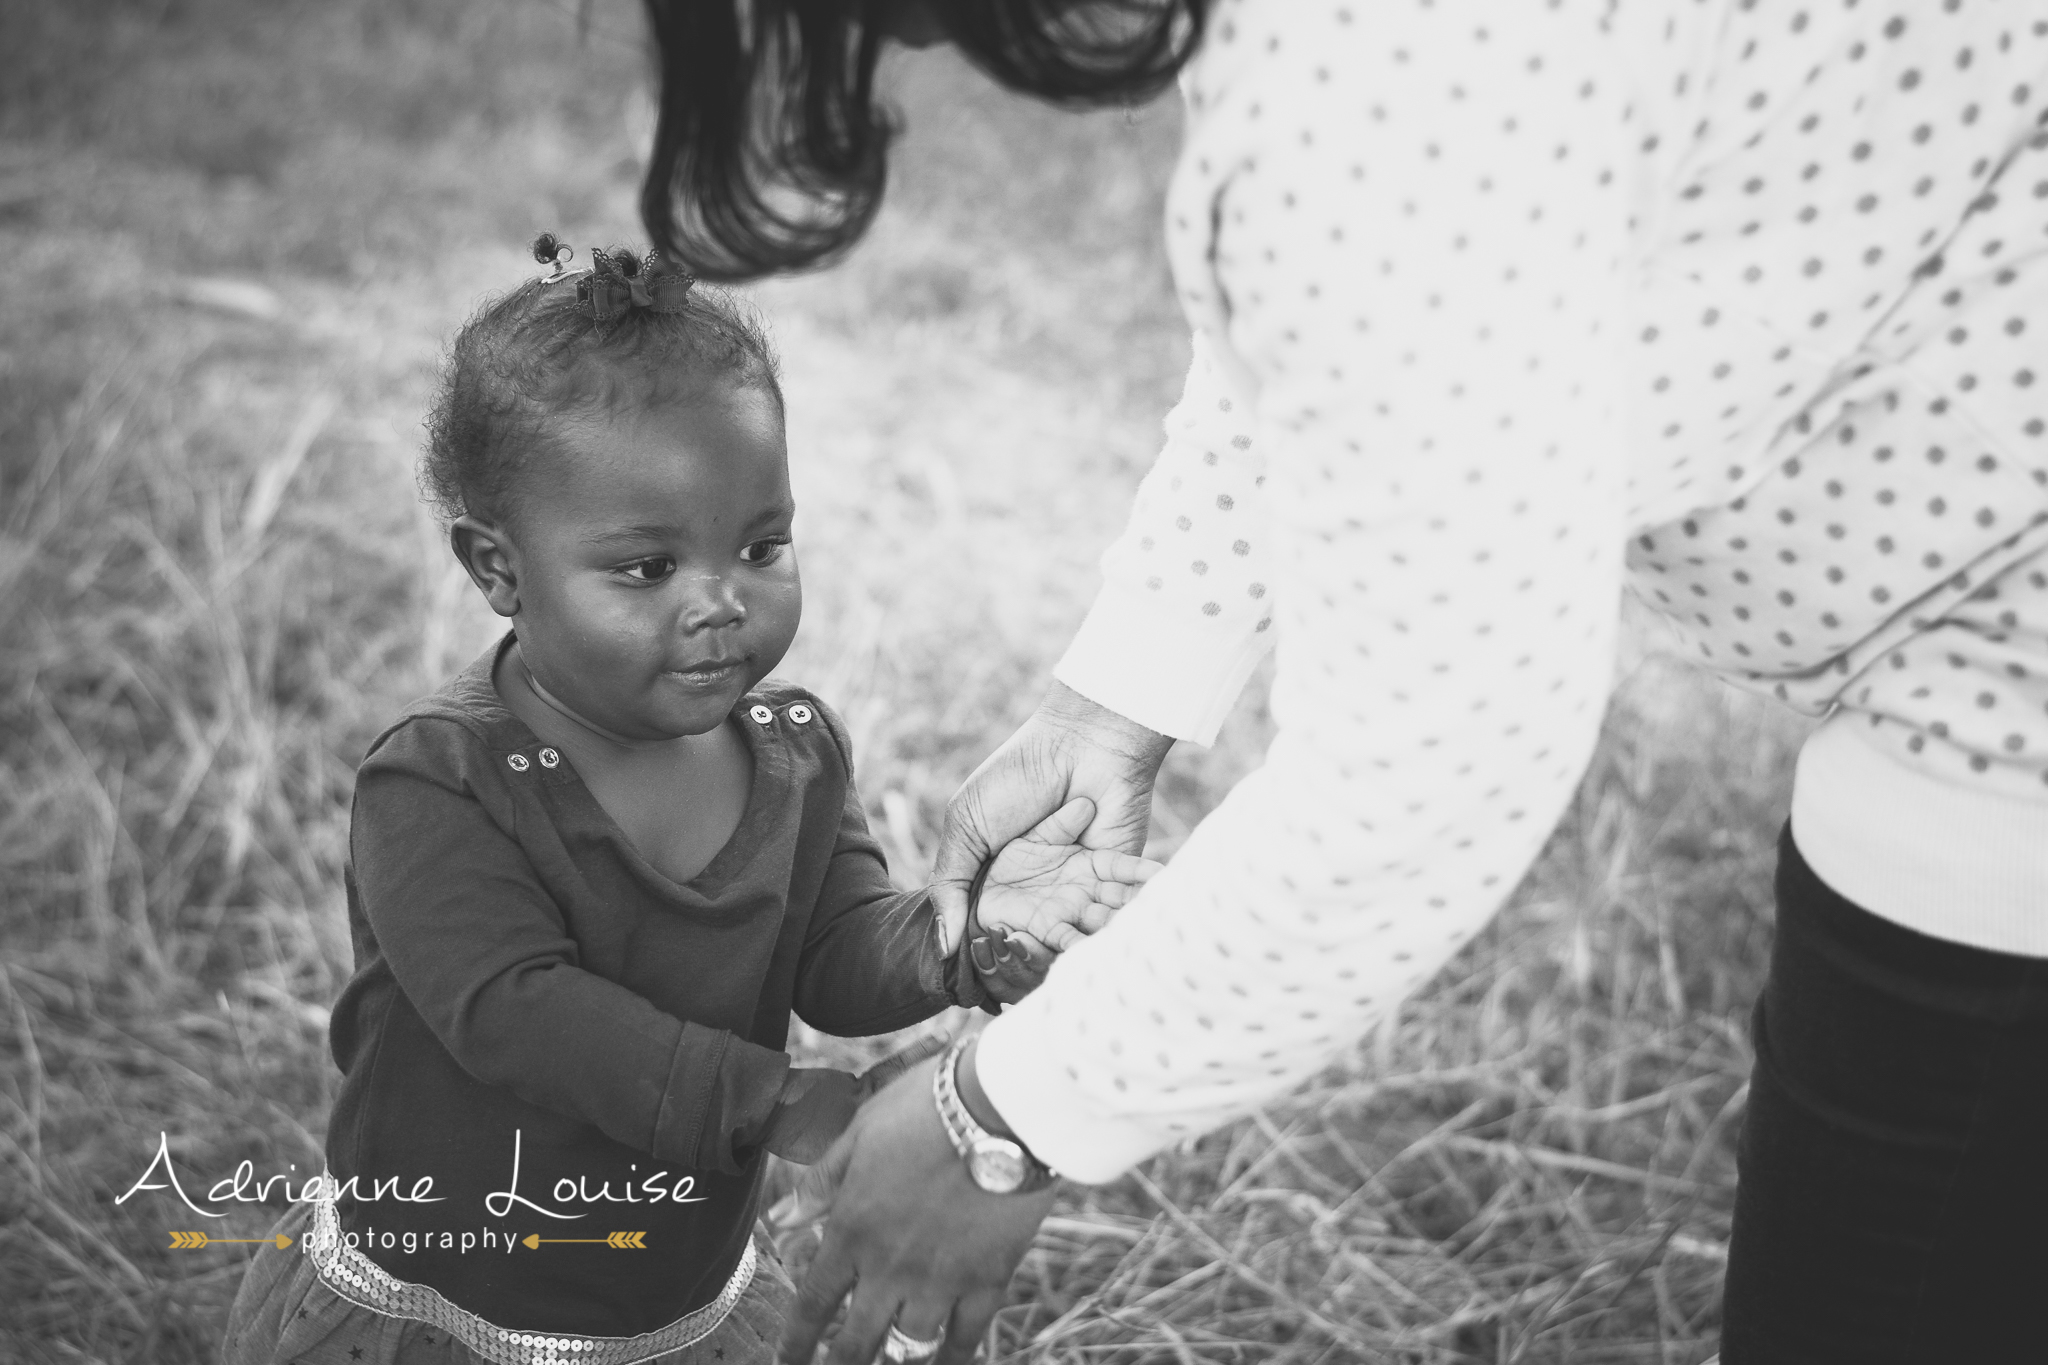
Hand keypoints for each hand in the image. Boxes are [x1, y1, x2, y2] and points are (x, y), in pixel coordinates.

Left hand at [766, 1053, 1054, 1364]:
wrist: (1003, 1109)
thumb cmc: (926, 1107)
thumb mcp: (861, 1132)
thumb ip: (822, 1182)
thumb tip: (780, 1218)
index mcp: (851, 1230)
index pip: (813, 1304)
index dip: (796, 1343)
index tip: (786, 1362)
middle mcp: (889, 1267)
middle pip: (855, 1341)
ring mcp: (940, 1280)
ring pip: (907, 1346)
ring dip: (894, 1358)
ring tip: (890, 1360)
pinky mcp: (988, 1280)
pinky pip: (966, 1338)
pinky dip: (952, 1357)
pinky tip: (943, 1362)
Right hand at [934, 682, 1174, 954]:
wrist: (1083, 740)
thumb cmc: (1016, 777)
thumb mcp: (967, 826)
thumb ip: (949, 885)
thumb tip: (941, 948)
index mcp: (999, 883)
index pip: (991, 934)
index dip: (989, 957)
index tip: (986, 974)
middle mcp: (1040, 892)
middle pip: (1037, 946)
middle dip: (1035, 962)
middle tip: (1031, 977)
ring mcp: (1081, 887)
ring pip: (1080, 936)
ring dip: (1080, 948)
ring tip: (1075, 957)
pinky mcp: (1119, 878)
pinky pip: (1120, 912)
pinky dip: (1119, 926)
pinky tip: (1113, 941)